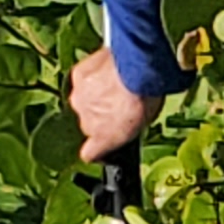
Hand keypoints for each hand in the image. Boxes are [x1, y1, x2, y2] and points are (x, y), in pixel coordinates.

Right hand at [68, 46, 158, 161]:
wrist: (137, 69)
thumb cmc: (145, 97)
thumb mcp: (144, 123)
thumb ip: (126, 127)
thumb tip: (127, 122)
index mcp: (103, 139)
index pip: (89, 153)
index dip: (97, 146)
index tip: (105, 139)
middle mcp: (86, 122)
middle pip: (89, 122)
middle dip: (100, 114)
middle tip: (119, 102)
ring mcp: (79, 99)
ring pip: (84, 100)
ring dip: (96, 95)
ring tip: (115, 83)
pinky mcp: (78, 76)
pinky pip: (83, 79)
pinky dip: (93, 75)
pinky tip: (107, 70)